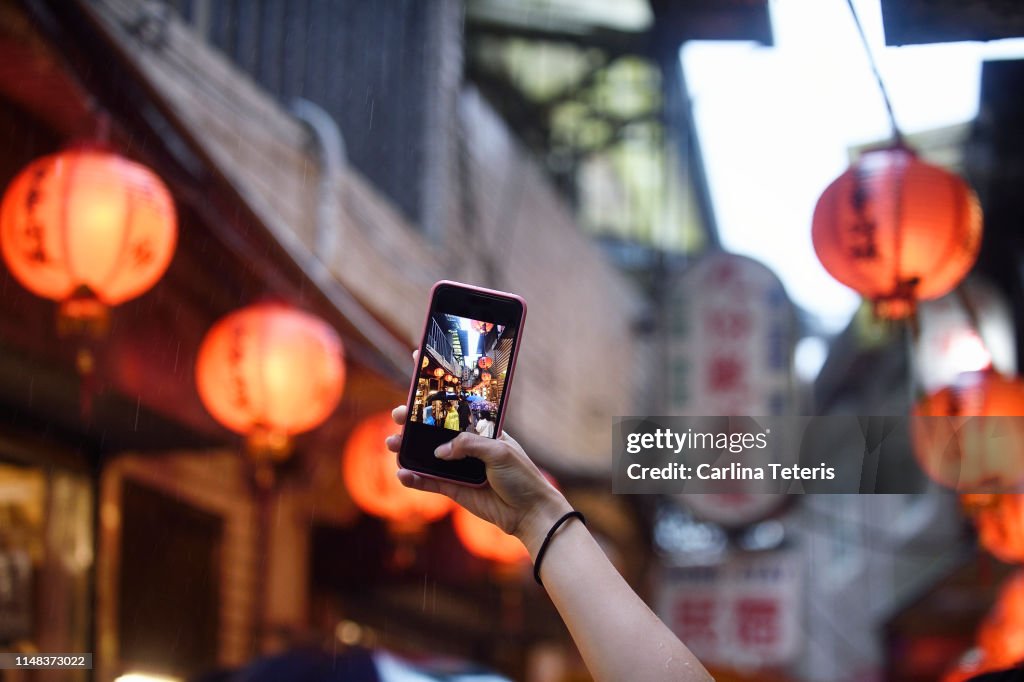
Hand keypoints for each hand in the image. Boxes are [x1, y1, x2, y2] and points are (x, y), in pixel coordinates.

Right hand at [386, 403, 570, 557]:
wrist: (529, 512)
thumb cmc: (521, 476)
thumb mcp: (499, 452)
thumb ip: (468, 445)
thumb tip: (439, 451)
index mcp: (481, 429)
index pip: (457, 406)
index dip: (438, 391)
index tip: (418, 373)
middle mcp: (466, 446)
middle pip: (433, 430)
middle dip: (413, 421)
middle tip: (397, 415)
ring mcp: (457, 467)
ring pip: (426, 455)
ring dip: (407, 449)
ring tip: (391, 444)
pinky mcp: (453, 489)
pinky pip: (429, 482)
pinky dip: (414, 479)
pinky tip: (402, 474)